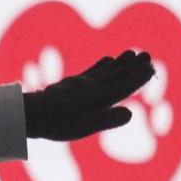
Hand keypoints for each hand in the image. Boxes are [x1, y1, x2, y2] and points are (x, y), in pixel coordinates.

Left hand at [22, 49, 153, 141]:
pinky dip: (103, 65)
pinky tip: (107, 60)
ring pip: (105, 71)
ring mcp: (81, 83)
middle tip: (147, 55)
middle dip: (133, 66)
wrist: (30, 113)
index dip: (138, 78)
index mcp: (99, 97)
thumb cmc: (58, 123)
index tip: (150, 68)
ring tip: (131, 54)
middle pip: (117, 75)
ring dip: (120, 63)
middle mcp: (92, 87)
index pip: (124, 86)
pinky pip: (92, 71)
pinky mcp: (70, 83)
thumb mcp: (85, 126)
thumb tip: (130, 113)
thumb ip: (107, 120)